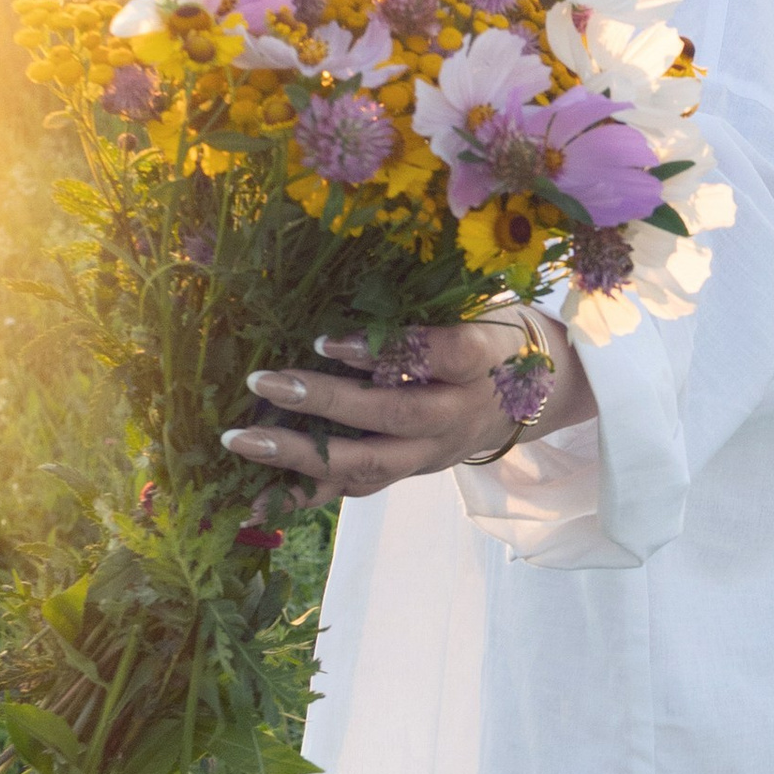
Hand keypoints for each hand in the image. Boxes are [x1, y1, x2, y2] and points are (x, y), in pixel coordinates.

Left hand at [222, 313, 593, 508]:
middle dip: (324, 402)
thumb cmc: (487, 335)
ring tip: (241, 440)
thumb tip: (340, 275)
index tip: (325, 337)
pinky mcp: (410, 473)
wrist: (532, 397)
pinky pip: (356, 490)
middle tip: (263, 382)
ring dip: (300, 454)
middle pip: (394, 414)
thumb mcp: (473, 306)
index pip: (442, 356)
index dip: (386, 350)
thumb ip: (422, 305)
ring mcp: (433, 452)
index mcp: (482, 358)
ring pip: (369, 463)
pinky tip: (257, 498)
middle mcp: (458, 413)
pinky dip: (305, 495)